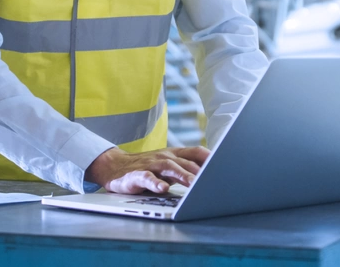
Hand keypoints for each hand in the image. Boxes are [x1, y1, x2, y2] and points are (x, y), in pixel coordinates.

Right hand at [84, 146, 209, 193]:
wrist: (115, 166)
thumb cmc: (148, 167)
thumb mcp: (168, 166)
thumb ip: (186, 168)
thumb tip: (211, 176)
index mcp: (174, 154)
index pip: (195, 152)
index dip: (209, 158)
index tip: (224, 164)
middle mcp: (164, 157)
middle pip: (185, 162)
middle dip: (199, 171)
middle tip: (213, 179)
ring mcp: (151, 164)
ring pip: (169, 168)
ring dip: (182, 175)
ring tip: (193, 184)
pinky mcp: (136, 175)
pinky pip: (147, 178)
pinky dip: (155, 182)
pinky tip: (162, 188)